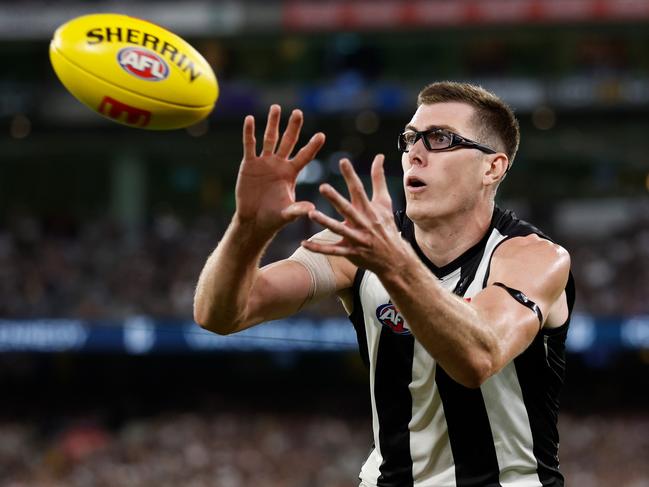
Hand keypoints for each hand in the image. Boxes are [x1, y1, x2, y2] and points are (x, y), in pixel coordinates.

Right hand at [234, 105, 325, 236]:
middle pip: (288, 141)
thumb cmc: (274, 218)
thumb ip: (298, 209)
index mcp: (291, 173)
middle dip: (293, 127)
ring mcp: (264, 162)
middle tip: (299, 112)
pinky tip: (250, 119)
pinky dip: (249, 133)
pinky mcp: (249, 164)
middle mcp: (279, 164)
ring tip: (276, 108)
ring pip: (270, 138)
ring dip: (272, 123)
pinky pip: (250, 146)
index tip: (322, 135)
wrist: (254, 220)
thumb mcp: (288, 214)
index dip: (312, 146)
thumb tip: (312, 209)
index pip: (304, 156)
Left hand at [302, 155, 411, 274]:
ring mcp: (356, 239)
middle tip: (323, 186)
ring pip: (338, 229)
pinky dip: (318, 248)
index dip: (351, 175)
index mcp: (369, 209)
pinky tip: (304, 243)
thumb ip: (378, 179)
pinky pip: (332, 250)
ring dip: (325, 222)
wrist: (394, 257)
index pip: (359, 190)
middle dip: (335, 198)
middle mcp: (362, 223)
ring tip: (311, 214)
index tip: (343, 161)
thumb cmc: (386, 225)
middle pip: (347, 209)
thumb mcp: (385, 202)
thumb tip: (379, 156)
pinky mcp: (350, 252)